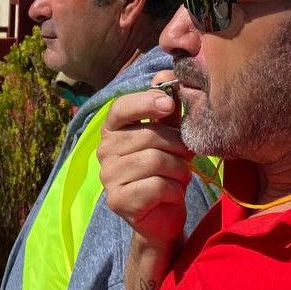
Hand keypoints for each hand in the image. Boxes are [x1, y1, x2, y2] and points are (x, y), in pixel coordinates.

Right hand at [98, 70, 195, 249]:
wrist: (163, 217)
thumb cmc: (166, 171)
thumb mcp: (169, 136)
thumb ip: (167, 108)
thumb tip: (166, 73)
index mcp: (112, 131)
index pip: (120, 108)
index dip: (145, 102)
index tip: (169, 104)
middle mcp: (103, 152)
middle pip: (147, 136)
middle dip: (177, 146)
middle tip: (187, 157)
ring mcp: (107, 177)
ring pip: (155, 161)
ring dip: (179, 170)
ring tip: (180, 177)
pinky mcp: (118, 201)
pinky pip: (156, 185)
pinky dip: (174, 190)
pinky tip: (172, 194)